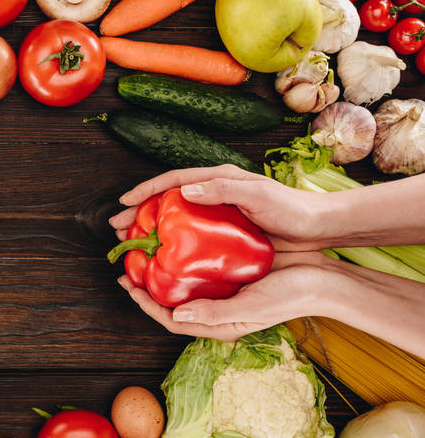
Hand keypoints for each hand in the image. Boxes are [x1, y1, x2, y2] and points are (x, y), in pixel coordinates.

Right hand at [109, 165, 330, 250]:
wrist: (320, 228)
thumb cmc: (292, 209)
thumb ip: (223, 189)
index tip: (124, 202)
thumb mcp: (258, 194)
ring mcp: (220, 214)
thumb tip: (184, 190)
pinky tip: (164, 257)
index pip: (173, 181)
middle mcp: (216, 194)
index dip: (146, 191)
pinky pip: (192, 235)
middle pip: (168, 199)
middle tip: (117, 226)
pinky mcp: (227, 233)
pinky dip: (173, 242)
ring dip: (152, 228)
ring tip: (133, 242)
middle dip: (140, 210)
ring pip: (176, 218)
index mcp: (219, 180)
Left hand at [117, 252, 340, 340]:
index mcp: (218, 324)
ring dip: (163, 267)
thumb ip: (216, 314)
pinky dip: (186, 253)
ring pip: (184, 282)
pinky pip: (202, 264)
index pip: (171, 319)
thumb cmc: (292, 296)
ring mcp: (224, 290)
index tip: (128, 285)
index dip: (146, 304)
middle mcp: (216, 308)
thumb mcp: (252, 307)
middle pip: (172, 300)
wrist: (325, 279)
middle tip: (127, 263)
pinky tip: (177, 235)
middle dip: (147, 285)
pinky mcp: (233, 271)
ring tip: (146, 247)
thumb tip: (178, 314)